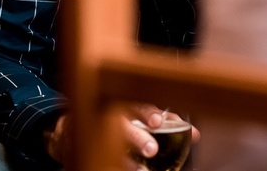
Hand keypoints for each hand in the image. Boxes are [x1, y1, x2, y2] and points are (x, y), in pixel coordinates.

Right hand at [43, 106, 199, 164]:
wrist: (70, 128)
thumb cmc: (116, 118)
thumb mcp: (139, 115)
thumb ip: (167, 122)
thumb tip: (196, 134)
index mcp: (123, 102)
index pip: (137, 103)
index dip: (147, 111)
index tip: (157, 119)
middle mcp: (109, 116)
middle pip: (123, 125)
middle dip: (137, 136)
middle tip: (151, 148)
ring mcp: (95, 133)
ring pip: (111, 144)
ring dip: (126, 159)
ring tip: (140, 169)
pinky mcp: (87, 147)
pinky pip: (101, 155)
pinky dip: (116, 164)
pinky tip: (126, 170)